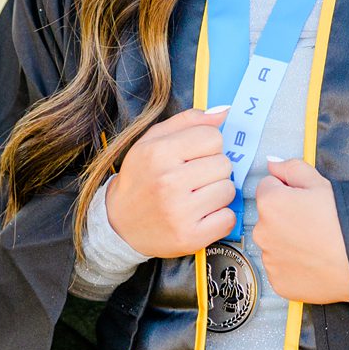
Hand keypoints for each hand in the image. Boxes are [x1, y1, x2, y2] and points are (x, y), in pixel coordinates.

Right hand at [106, 106, 234, 258]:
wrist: (120, 223)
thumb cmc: (142, 176)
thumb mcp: (153, 140)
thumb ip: (189, 121)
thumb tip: (224, 112)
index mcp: (159, 153)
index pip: (213, 137)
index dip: (207, 145)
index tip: (194, 156)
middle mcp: (168, 182)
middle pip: (224, 164)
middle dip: (213, 169)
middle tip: (194, 178)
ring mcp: (180, 212)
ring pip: (228, 190)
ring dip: (217, 192)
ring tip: (197, 196)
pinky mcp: (190, 237)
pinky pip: (228, 218)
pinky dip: (219, 216)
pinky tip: (201, 214)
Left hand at [252, 156, 348, 303]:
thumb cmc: (343, 222)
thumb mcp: (321, 183)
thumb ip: (292, 168)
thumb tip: (273, 164)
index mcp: (270, 203)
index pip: (268, 187)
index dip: (288, 190)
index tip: (305, 201)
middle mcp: (262, 232)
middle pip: (268, 217)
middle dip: (285, 216)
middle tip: (313, 223)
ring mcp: (269, 259)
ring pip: (274, 242)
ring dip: (287, 241)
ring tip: (315, 244)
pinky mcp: (277, 282)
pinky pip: (280, 267)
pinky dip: (292, 265)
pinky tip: (312, 261)